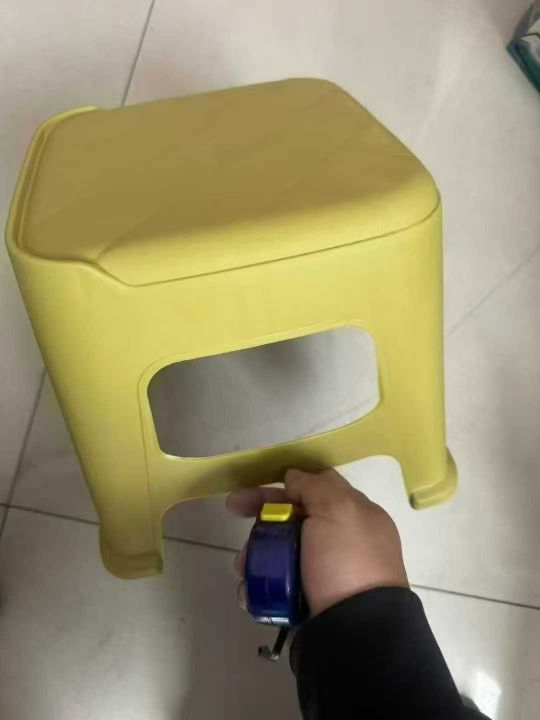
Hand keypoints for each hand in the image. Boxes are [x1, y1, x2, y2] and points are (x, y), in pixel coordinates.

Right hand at [227, 468, 407, 615]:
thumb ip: (314, 486)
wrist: (356, 632)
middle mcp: (342, 541)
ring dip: (256, 554)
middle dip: (261, 519)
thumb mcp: (338, 510)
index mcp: (356, 515)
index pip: (315, 487)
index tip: (253, 492)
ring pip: (281, 552)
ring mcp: (325, 573)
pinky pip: (279, 585)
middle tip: (232, 514)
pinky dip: (260, 585)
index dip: (281, 486)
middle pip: (293, 519)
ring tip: (242, 568)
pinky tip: (249, 592)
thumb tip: (294, 476)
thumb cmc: (347, 562)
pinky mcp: (309, 601)